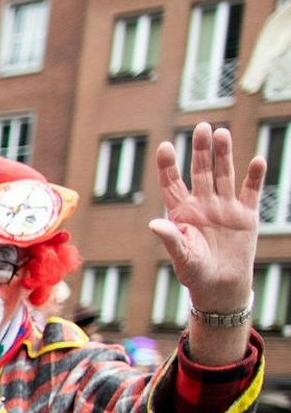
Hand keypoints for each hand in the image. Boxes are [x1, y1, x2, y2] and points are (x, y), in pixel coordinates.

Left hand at [152, 123, 265, 316]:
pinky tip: (257, 161)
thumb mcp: (181, 257)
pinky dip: (254, 176)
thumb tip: (154, 223)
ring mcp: (225, 207)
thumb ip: (170, 239)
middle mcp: (203, 204)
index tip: (165, 146)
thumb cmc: (195, 273)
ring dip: (224, 155)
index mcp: (182, 212)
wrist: (221, 286)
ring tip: (222, 134)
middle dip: (200, 150)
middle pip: (201, 171)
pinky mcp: (246, 214)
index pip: (172, 183)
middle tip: (201, 126)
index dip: (168, 165)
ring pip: (224, 174)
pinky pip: (251, 191)